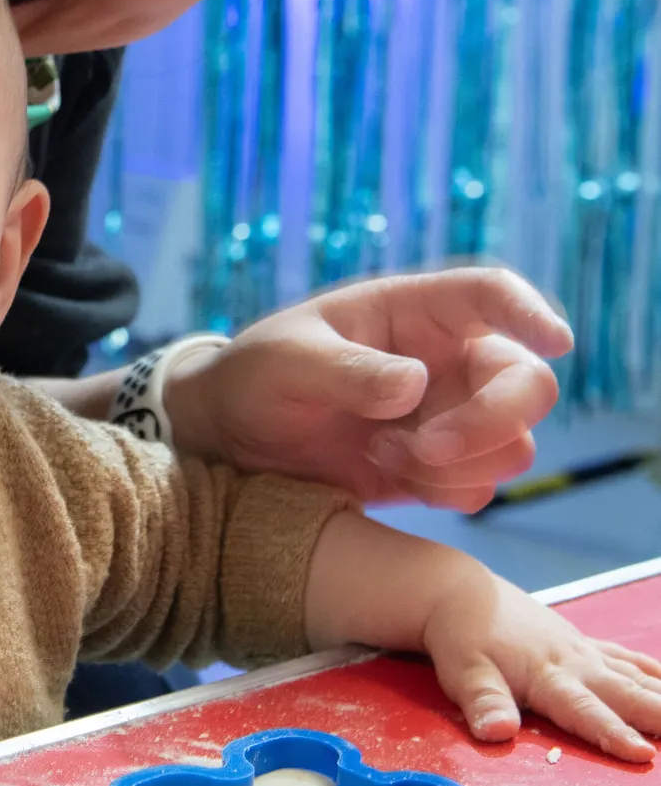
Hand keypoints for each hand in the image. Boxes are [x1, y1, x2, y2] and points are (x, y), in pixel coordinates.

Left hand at [165, 267, 573, 510]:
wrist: (229, 441)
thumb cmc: (253, 378)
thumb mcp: (285, 363)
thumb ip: (345, 371)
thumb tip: (415, 385)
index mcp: (412, 313)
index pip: (491, 295)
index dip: (531, 311)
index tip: (555, 341)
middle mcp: (444, 361)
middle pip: (526, 383)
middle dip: (492, 420)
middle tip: (424, 445)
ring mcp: (447, 416)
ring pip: (513, 444)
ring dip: (458, 462)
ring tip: (382, 453)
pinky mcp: (436, 469)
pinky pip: (480, 485)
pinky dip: (446, 490)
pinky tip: (386, 473)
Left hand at [424, 576, 660, 761]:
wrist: (460, 591)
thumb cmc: (461, 635)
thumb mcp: (463, 671)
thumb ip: (484, 702)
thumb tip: (497, 731)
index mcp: (546, 675)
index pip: (584, 710)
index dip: (611, 732)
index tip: (641, 753)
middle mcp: (574, 663)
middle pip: (624, 693)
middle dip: (658, 716)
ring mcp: (581, 651)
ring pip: (633, 676)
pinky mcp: (580, 642)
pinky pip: (624, 658)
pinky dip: (650, 671)